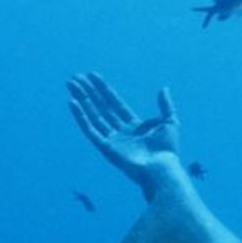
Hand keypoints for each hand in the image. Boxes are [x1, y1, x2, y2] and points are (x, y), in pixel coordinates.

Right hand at [66, 72, 188, 199]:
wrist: (161, 167)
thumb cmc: (167, 149)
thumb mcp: (170, 122)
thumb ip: (165, 105)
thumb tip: (163, 88)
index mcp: (134, 126)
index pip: (115, 103)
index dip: (103, 89)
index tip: (92, 75)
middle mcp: (120, 132)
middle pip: (101, 107)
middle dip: (88, 92)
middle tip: (75, 78)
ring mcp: (112, 139)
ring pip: (93, 115)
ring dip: (82, 100)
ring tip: (71, 85)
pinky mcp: (105, 147)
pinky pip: (90, 129)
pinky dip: (81, 116)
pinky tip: (73, 103)